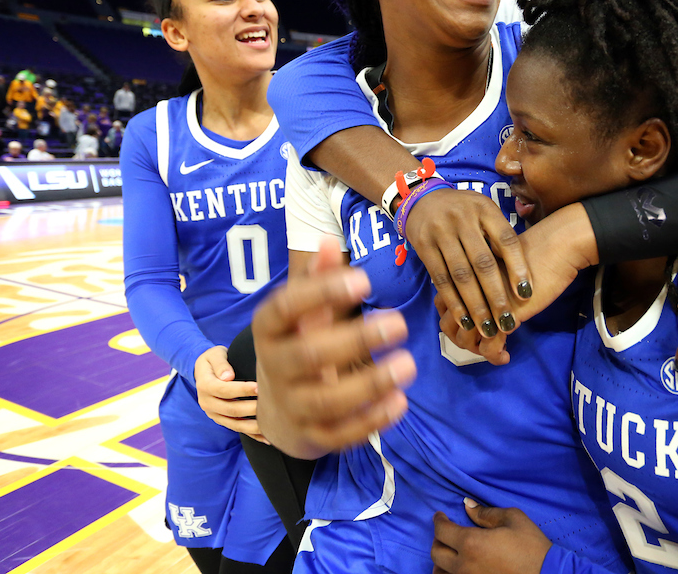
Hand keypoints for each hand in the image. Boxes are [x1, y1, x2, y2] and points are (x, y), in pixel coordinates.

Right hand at [193, 345, 266, 443]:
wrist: (205, 370)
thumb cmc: (214, 359)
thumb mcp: (214, 355)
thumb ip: (221, 363)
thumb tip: (228, 376)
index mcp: (204, 386)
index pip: (224, 390)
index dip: (242, 389)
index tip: (259, 387)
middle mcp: (207, 403)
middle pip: (231, 409)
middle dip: (251, 408)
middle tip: (271, 404)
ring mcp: (214, 414)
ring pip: (235, 423)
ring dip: (253, 426)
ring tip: (271, 425)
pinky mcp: (222, 420)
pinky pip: (238, 429)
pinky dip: (253, 435)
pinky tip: (267, 439)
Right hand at [252, 238, 416, 457]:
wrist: (277, 411)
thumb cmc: (298, 344)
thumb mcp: (301, 313)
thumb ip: (317, 280)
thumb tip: (328, 240)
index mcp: (269, 330)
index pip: (286, 308)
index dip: (322, 292)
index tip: (364, 280)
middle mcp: (275, 368)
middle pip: (310, 355)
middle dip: (357, 340)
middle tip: (400, 323)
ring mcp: (293, 406)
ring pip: (327, 400)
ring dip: (371, 383)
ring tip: (408, 364)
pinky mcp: (312, 437)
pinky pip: (340, 434)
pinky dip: (371, 420)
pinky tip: (400, 401)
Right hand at [406, 188, 532, 339]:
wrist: (422, 199)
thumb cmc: (464, 211)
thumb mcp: (485, 211)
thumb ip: (500, 235)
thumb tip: (521, 274)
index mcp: (485, 209)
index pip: (506, 240)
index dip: (518, 268)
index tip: (526, 295)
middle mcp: (462, 219)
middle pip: (483, 262)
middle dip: (496, 296)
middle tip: (507, 321)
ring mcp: (441, 232)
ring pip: (461, 275)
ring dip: (475, 305)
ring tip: (487, 328)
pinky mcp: (423, 246)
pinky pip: (440, 279)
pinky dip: (453, 302)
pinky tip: (465, 319)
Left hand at [431, 499, 551, 573]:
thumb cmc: (531, 547)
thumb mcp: (512, 519)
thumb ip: (485, 513)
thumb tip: (466, 505)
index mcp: (471, 543)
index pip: (442, 531)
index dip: (438, 520)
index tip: (440, 516)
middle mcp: (464, 565)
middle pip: (436, 552)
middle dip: (438, 539)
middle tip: (446, 532)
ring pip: (440, 572)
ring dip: (440, 561)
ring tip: (449, 552)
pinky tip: (456, 568)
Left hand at [438, 203, 599, 364]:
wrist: (554, 248)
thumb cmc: (530, 253)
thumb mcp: (499, 264)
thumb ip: (483, 279)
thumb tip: (478, 303)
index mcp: (462, 274)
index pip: (442, 305)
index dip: (454, 322)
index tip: (470, 328)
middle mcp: (467, 291)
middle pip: (448, 324)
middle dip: (462, 340)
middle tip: (480, 344)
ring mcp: (482, 304)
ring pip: (465, 338)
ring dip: (476, 351)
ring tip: (494, 351)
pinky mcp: (502, 317)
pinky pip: (490, 347)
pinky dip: (494, 357)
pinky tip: (505, 357)